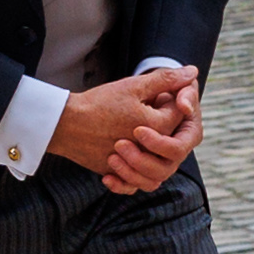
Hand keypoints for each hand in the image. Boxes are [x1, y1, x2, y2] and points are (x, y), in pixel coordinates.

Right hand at [55, 64, 193, 185]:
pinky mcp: (114, 171)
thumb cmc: (96, 104)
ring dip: (151, 152)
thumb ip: (165, 80)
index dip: (168, 99)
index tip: (152, 95)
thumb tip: (192, 72)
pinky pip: (133, 181)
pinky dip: (131, 175)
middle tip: (141, 111)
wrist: (61, 124)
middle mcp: (148, 148)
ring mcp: (131, 163)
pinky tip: (122, 160)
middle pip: (171, 140)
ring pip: (157, 167)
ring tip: (135, 137)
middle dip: (162, 124)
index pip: (179, 113)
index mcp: (157, 126)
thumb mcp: (132, 86)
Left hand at [107, 69, 204, 192]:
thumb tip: (191, 72)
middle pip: (168, 166)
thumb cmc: (116, 96)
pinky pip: (134, 187)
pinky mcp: (135, 171)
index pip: (182, 144)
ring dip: (133, 172)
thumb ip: (166, 80)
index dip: (161, 142)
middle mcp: (171, 148)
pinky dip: (122, 185)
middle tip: (119, 144)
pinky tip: (106, 177)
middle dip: (144, 158)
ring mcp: (154, 161)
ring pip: (153, 180)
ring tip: (112, 157)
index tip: (138, 130)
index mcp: (179, 128)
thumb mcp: (138, 86)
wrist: (84, 115)